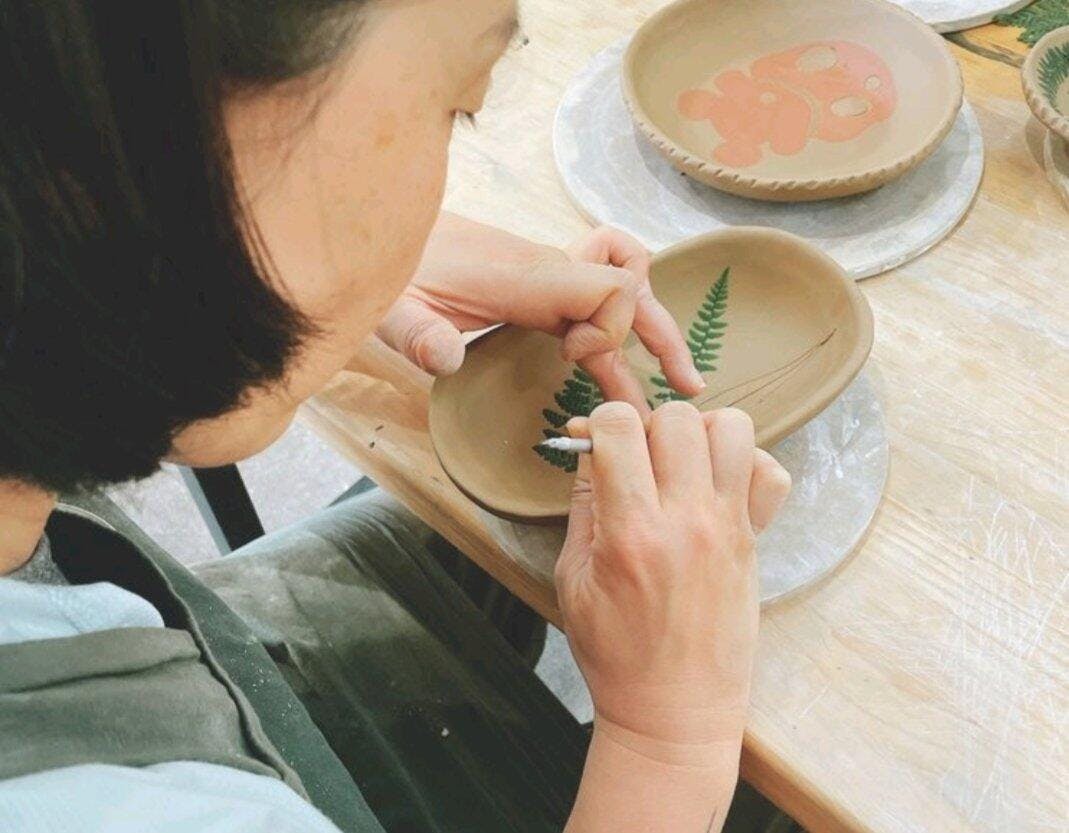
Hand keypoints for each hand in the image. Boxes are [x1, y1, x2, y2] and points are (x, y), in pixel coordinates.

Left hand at [375, 214, 704, 410]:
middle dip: (662, 336)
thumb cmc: (390, 270)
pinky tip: (612, 351)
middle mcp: (549, 269)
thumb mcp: (390, 309)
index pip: (613, 288)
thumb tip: (446, 360)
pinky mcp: (537, 279)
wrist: (378, 222)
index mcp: (528, 277)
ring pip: (621, 289)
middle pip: (632, 287)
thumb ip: (417, 333)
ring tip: (668, 378)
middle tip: (685, 387)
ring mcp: (547, 271)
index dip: (611, 332)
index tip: (573, 359)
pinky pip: (597, 290)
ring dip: (647, 328)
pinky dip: (617, 316)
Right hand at [555, 401, 790, 763]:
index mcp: (630, 531)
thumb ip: (583, 504)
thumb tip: (586, 444)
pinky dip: (749, 465)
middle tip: (637, 458)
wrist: (675, 710)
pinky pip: (772, 474)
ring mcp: (729, 528)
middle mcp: (686, 520)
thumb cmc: (616, 652)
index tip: (594, 441)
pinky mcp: (754, 541)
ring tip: (681, 463)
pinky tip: (718, 487)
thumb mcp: (573, 578)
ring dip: (701, 433)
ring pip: (733, 428)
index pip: (619, 426)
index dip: (599, 422)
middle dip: (648, 424)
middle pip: (678, 417)